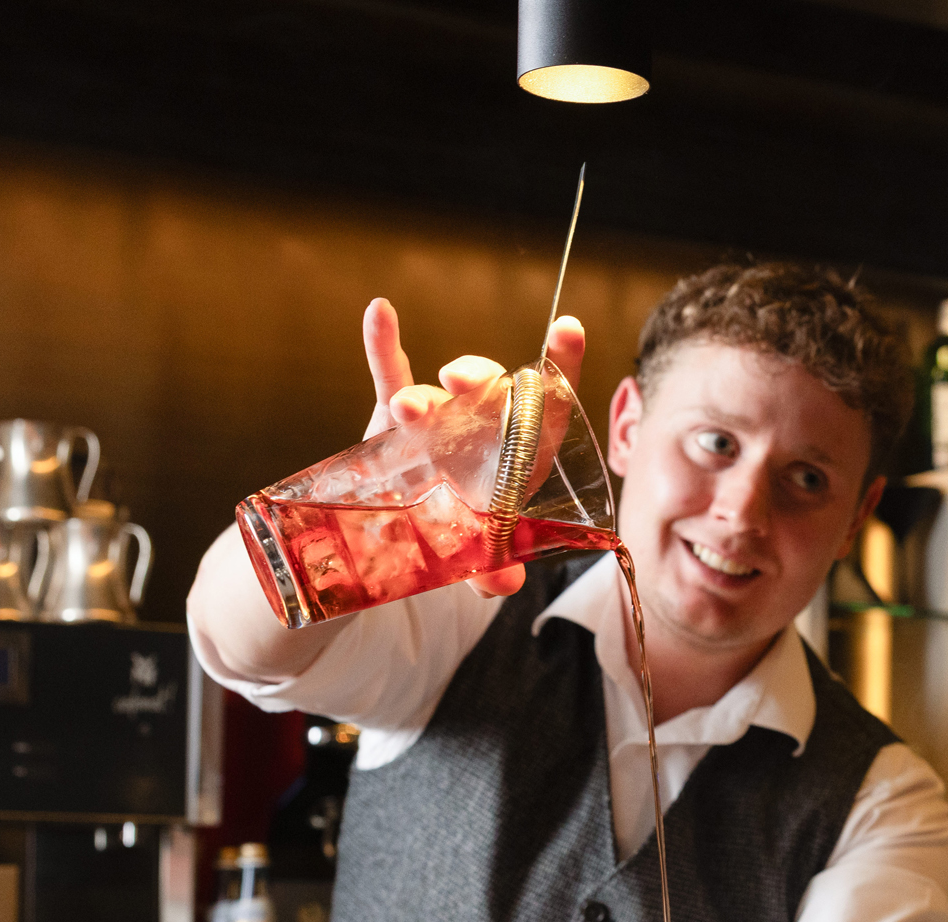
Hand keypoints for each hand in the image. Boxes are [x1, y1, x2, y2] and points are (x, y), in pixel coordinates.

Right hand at [356, 299, 587, 598]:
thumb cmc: (461, 536)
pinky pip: (389, 376)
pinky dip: (382, 345)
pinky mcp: (393, 419)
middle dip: (479, 381)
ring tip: (408, 410)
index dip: (562, 368)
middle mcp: (483, 428)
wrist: (408, 538)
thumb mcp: (477, 559)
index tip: (568, 329)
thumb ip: (492, 568)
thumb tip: (503, 582)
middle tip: (466, 383)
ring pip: (436, 394)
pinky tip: (379, 312)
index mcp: (515, 456)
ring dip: (422, 396)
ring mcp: (440, 419)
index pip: (547, 407)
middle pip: (490, 391)